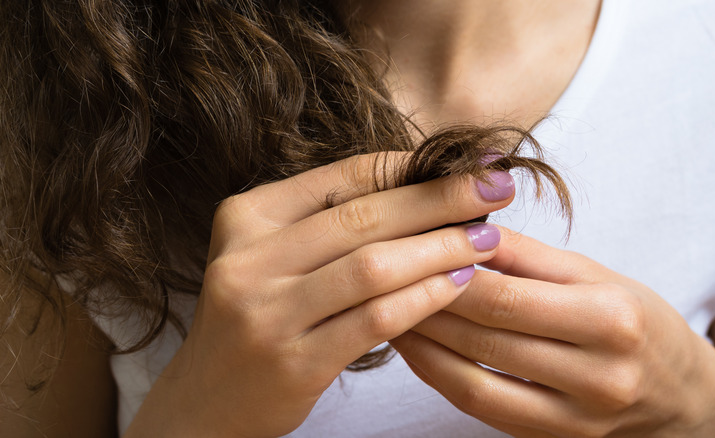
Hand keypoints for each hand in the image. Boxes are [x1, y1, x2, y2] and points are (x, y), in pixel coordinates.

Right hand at [125, 153, 516, 436]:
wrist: (206, 402)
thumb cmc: (256, 318)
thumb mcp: (272, 257)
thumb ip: (330, 223)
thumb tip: (423, 187)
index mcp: (247, 216)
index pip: (345, 177)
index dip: (414, 166)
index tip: (470, 160)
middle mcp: (249, 258)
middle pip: (365, 216)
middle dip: (441, 199)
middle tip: (496, 187)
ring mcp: (267, 311)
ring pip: (373, 266)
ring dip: (440, 248)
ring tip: (487, 238)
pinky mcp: (293, 360)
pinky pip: (375, 319)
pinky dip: (424, 298)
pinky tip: (458, 284)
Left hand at [391, 227, 714, 437]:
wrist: (680, 397)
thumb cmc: (635, 319)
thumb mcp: (595, 274)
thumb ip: (526, 254)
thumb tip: (459, 227)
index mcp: (609, 319)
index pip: (505, 293)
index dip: (446, 269)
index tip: (404, 245)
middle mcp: (595, 375)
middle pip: (483, 335)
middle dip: (422, 301)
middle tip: (377, 274)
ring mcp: (573, 418)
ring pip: (471, 379)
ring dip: (420, 342)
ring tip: (382, 308)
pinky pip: (478, 407)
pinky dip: (438, 375)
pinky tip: (414, 346)